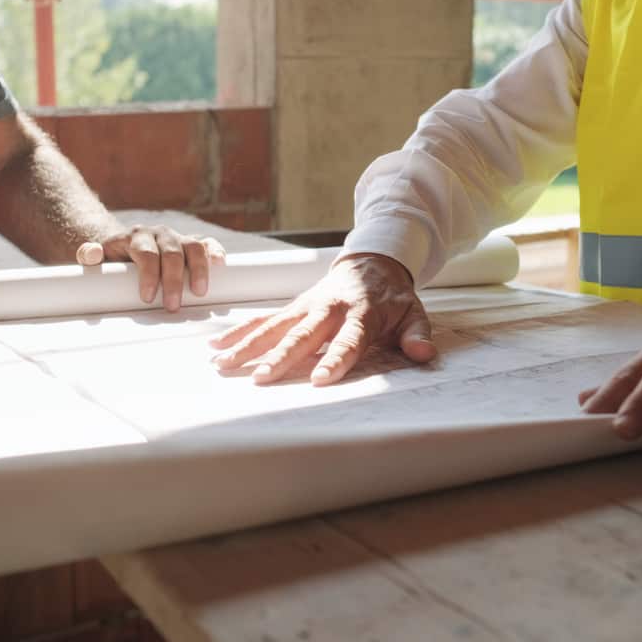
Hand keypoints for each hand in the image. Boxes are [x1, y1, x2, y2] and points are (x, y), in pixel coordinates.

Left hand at [76, 225, 225, 311]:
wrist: (125, 247)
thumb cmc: (113, 261)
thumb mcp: (98, 258)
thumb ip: (90, 256)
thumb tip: (90, 255)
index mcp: (135, 237)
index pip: (145, 253)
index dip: (149, 275)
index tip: (148, 298)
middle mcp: (159, 234)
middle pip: (171, 253)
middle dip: (173, 281)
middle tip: (173, 306)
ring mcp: (178, 238)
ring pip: (194, 247)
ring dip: (199, 270)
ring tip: (200, 293)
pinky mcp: (193, 244)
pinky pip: (208, 244)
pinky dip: (216, 253)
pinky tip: (220, 266)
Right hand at [209, 253, 434, 385]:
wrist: (373, 262)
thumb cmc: (392, 297)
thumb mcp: (413, 312)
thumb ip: (417, 334)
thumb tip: (423, 354)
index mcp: (361, 313)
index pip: (348, 340)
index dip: (335, 358)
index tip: (319, 378)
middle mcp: (329, 308)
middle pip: (303, 335)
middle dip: (281, 356)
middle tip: (262, 377)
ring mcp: (307, 306)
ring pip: (275, 326)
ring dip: (249, 345)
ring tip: (225, 364)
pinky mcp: (293, 307)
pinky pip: (264, 320)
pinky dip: (240, 332)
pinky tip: (217, 347)